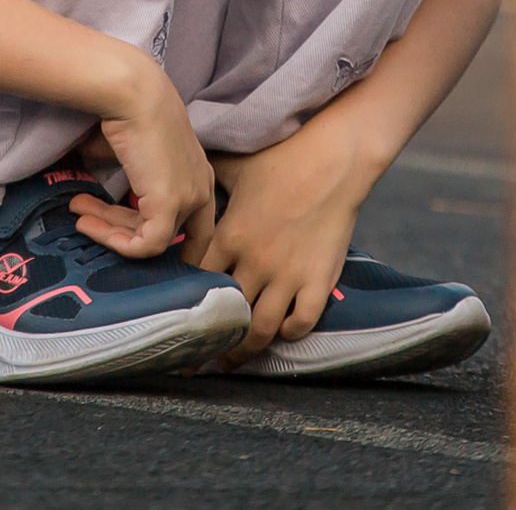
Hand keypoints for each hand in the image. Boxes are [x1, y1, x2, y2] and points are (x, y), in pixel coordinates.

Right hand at [64, 54, 216, 262]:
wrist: (135, 95)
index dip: (173, 242)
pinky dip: (115, 240)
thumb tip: (99, 200)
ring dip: (109, 231)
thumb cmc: (131, 113)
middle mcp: (201, 188)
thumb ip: (129, 181)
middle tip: (86, 219)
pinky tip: (87, 221)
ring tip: (79, 213)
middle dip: (122, 231)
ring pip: (151, 241)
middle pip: (166, 234)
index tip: (137, 243)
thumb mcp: (135, 153)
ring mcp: (189, 198)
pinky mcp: (170, 206)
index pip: (196, 226)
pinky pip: (146, 245)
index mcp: (199, 174)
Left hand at [195, 128, 369, 363]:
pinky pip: (302, 321)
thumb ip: (209, 177)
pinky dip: (290, 332)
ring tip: (233, 359)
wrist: (335, 159)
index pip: (197, 283)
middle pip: (225, 316)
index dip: (186, 304)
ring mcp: (288, 274)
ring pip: (261, 329)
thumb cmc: (285, 156)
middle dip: (209, 339)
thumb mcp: (236, 165)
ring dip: (244, 350)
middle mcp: (255, 262)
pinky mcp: (318, 279)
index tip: (180, 317)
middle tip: (200, 353)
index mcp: (230, 236)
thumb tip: (186, 173)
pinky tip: (283, 331)